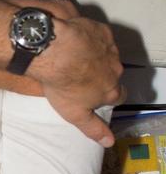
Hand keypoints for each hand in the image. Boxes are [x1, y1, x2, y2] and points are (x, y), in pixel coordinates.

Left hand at [30, 14, 124, 145]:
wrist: (55, 51)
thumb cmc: (63, 84)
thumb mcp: (75, 114)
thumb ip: (94, 128)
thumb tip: (109, 142)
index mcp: (111, 90)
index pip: (119, 96)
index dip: (108, 96)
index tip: (97, 96)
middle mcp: (115, 69)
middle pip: (112, 75)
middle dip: (101, 76)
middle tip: (80, 76)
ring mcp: (109, 49)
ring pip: (106, 55)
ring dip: (95, 57)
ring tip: (74, 59)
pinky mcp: (101, 31)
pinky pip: (99, 37)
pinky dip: (90, 40)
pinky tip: (75, 42)